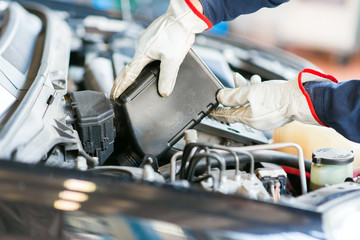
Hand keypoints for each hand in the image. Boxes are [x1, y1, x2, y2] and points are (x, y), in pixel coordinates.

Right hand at [110, 0, 210, 98]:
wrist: (184, 15)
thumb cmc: (177, 33)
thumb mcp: (172, 60)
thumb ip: (167, 77)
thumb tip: (164, 91)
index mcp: (143, 53)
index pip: (128, 74)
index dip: (122, 86)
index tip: (115, 95)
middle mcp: (142, 46)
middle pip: (129, 67)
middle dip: (123, 80)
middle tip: (117, 90)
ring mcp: (148, 41)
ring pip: (139, 59)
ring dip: (134, 70)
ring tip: (130, 81)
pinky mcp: (155, 38)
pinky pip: (147, 52)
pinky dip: (145, 61)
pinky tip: (151, 64)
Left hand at [210, 69, 337, 130]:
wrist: (302, 98)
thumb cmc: (280, 98)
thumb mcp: (251, 93)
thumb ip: (233, 95)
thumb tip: (220, 96)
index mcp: (248, 119)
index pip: (227, 116)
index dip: (217, 111)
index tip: (210, 110)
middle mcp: (256, 121)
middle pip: (237, 108)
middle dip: (231, 96)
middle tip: (225, 89)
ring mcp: (265, 116)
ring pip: (248, 102)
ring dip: (243, 90)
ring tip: (239, 79)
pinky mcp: (273, 110)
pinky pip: (259, 101)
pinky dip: (255, 91)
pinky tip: (255, 81)